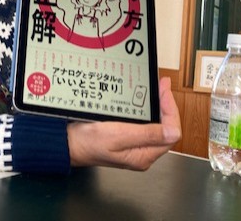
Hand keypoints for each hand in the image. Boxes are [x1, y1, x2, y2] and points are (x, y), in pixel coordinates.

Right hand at [66, 77, 181, 170]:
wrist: (67, 142)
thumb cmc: (87, 142)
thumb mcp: (117, 136)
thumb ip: (146, 134)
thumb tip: (173, 132)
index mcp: (143, 155)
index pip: (170, 133)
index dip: (170, 110)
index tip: (164, 91)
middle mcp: (141, 152)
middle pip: (165, 128)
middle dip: (166, 105)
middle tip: (162, 85)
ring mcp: (133, 145)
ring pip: (155, 124)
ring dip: (157, 106)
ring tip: (157, 89)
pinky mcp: (125, 138)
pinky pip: (143, 123)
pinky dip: (146, 109)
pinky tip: (143, 99)